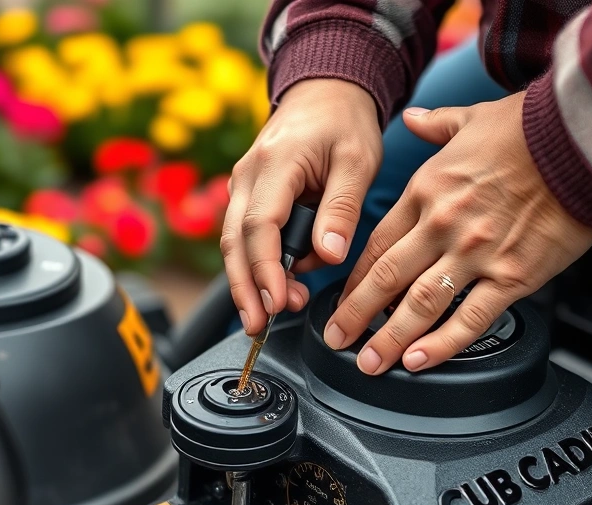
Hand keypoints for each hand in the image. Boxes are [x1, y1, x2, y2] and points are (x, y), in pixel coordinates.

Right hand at [223, 78, 382, 333]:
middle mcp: (247, 176)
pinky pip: (246, 236)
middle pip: (234, 242)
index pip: (260, 225)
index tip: (279, 302)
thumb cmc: (345, 123)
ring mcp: (243, 186)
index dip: (265, 269)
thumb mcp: (358, 161)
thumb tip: (329, 256)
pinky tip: (280, 286)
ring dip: (249, 281)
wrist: (326, 92)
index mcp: (274, 164)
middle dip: (245, 287)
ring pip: (234, 243)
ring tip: (273, 313)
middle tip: (259, 326)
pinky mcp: (249, 196)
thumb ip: (342, 208)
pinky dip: (257, 265)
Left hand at [324, 91, 591, 374]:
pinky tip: (419, 361)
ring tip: (370, 362)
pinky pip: (471, 318)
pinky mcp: (513, 275)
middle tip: (336, 339)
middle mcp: (442, 225)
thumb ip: (436, 125)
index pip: (377, 245)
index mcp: (427, 191)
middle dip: (355, 315)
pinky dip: (442, 344)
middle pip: (386, 280)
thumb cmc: (533, 130)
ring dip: (388, 338)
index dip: (353, 278)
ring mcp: (476, 254)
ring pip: (420, 305)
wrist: (584, 142)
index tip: (341, 299)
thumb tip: (412, 119)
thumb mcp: (472, 117)